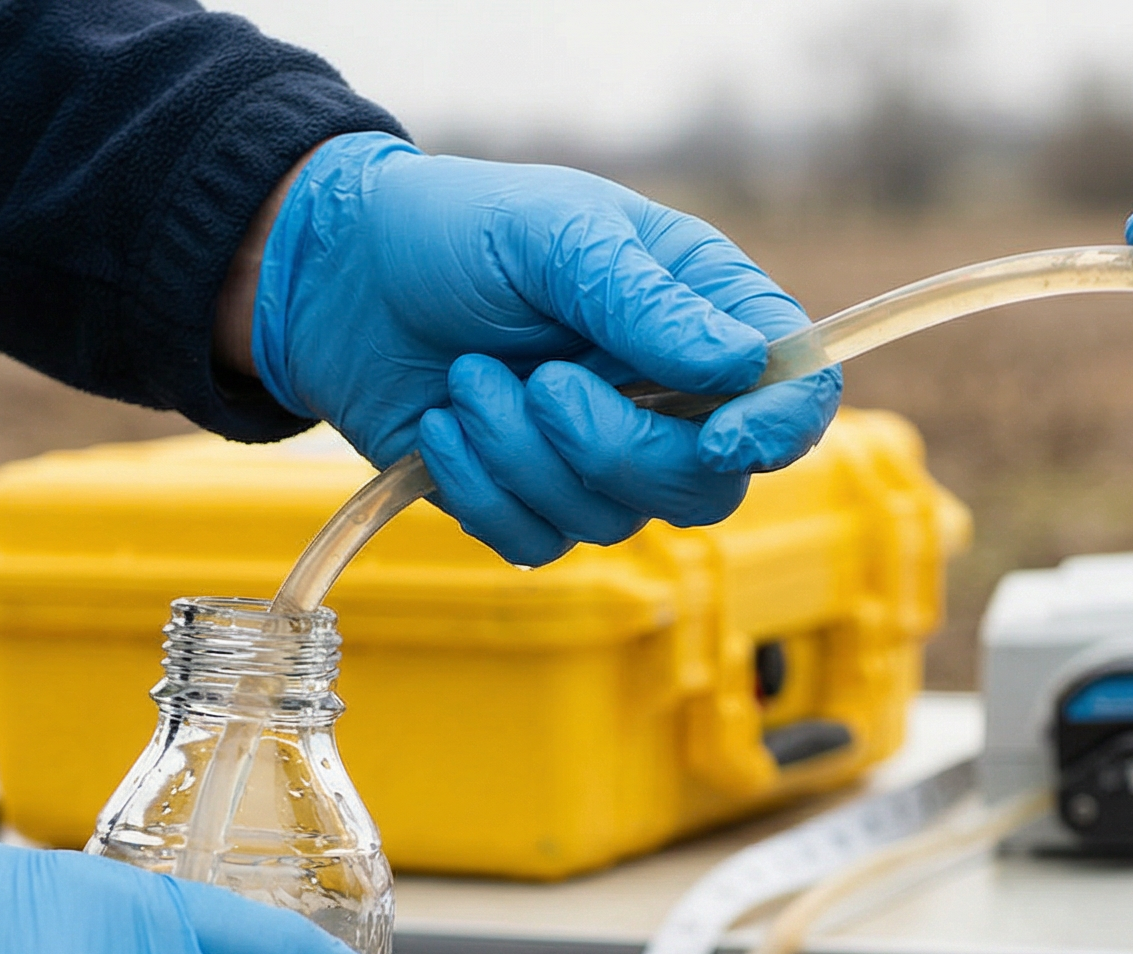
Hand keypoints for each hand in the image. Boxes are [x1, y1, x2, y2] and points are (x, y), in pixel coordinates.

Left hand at [247, 132, 841, 564]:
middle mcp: (668, 393)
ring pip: (615, 521)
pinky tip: (443, 426)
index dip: (776, 429)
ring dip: (526, 456)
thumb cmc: (454, 231)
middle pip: (705, 484)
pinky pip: (538, 543)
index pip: (794, 390)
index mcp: (702, 308)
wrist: (338, 277)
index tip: (720, 439)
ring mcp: (602, 454)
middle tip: (542, 382)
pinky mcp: (532, 498)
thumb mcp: (551, 235)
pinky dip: (482, 490)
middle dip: (615, 447)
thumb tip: (738, 366)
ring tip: (469, 379)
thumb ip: (641, 300)